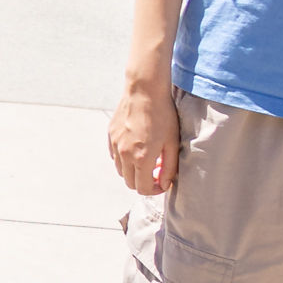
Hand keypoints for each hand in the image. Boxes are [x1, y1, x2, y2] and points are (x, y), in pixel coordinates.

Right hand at [105, 74, 180, 198]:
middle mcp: (125, 154)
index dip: (154, 190)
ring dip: (133, 171)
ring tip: (146, 159)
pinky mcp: (111, 136)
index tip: (162, 183)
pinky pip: (115, 156)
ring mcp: (115, 145)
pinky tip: (136, 148)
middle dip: (143, 182)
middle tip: (156, 172)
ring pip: (120, 170)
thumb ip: (168, 168)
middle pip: (130, 183)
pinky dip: (124, 159)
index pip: (143, 188)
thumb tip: (164, 184)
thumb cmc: (163, 116)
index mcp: (142, 158)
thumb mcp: (172, 143)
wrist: (144, 92)